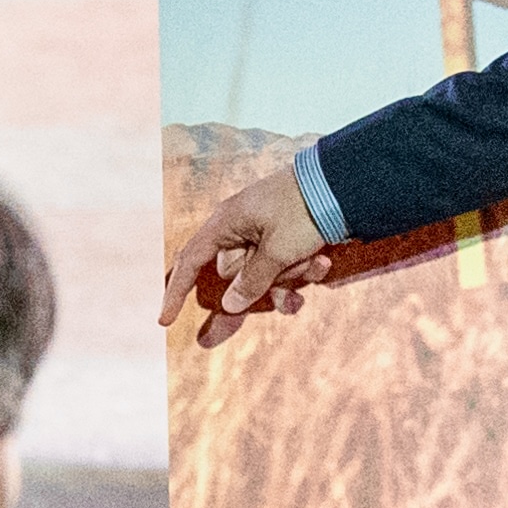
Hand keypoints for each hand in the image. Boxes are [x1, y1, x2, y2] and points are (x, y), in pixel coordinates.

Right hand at [166, 165, 335, 344]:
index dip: (176, 291)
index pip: (190, 261)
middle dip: (267, 286)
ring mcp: (264, 234)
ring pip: (265, 276)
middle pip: (237, 276)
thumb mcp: (277, 252)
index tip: (165, 321)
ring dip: (291, 278)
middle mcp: (240, 229)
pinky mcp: (286, 238)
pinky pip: (283, 267)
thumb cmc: (304, 211)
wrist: (342, 185)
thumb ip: (252, 282)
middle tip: (290, 284)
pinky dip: (302, 270)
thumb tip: (229, 306)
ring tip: (316, 263)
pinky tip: (324, 261)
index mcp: (227, 224)